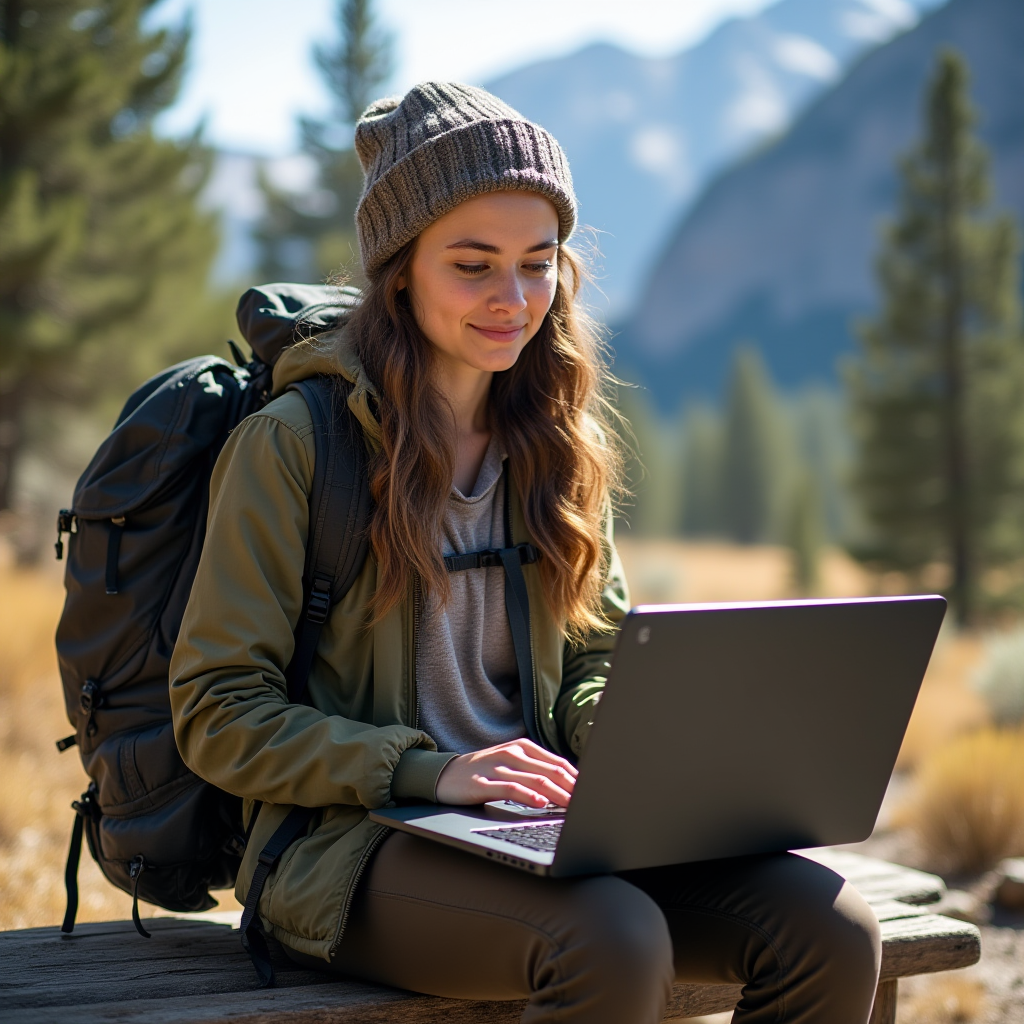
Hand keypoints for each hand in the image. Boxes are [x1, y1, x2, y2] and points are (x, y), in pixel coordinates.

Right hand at [435, 739, 576, 807]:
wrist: (445, 774)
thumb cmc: (485, 772)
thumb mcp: (512, 764)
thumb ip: (537, 771)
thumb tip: (570, 786)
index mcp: (523, 747)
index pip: (558, 763)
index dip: (577, 779)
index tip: (592, 793)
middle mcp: (512, 754)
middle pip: (550, 771)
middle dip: (572, 789)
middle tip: (587, 803)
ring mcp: (496, 768)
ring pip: (534, 780)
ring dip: (557, 795)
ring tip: (572, 806)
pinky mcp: (482, 784)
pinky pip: (510, 789)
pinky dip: (528, 796)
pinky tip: (540, 803)